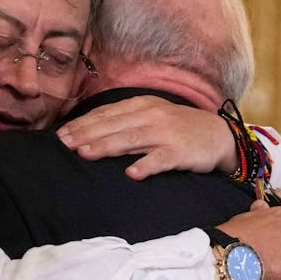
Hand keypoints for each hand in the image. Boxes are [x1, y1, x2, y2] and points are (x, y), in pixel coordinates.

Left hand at [56, 96, 235, 179]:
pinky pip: (160, 159)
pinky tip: (131, 173)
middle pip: (113, 126)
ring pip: (131, 139)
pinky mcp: (180, 152)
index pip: (106, 114)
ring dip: (106, 146)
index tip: (61, 134)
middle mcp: (151, 116)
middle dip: (86, 134)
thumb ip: (123, 120)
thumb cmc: (178, 127)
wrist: (219, 135)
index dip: (83, 123)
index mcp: (141, 105)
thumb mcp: (150, 115)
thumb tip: (88, 131)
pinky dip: (146, 165)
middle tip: (64, 143)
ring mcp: (166, 134)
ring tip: (85, 153)